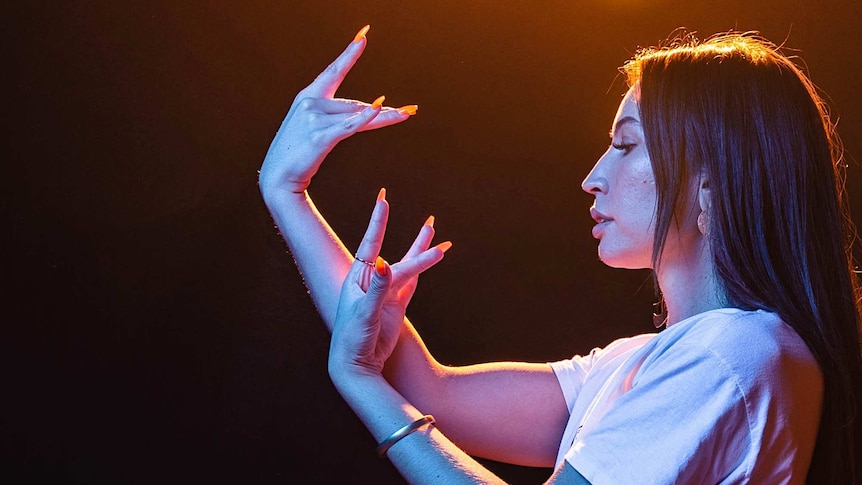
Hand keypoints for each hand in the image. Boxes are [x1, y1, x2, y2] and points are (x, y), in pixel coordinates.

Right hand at [259, 26, 416, 197]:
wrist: (277, 176)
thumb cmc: (298, 152)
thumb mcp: (316, 128)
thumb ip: (339, 116)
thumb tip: (371, 110)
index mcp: (308, 96)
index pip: (334, 71)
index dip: (349, 54)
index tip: (363, 36)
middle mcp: (311, 103)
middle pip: (356, 105)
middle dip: (383, 111)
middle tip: (410, 110)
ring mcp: (314, 119)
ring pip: (358, 117)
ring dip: (385, 118)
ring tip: (407, 114)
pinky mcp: (320, 136)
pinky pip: (349, 126)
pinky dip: (366, 118)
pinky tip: (380, 108)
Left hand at [329, 192, 450, 377]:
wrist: (356, 366)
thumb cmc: (351, 339)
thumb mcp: (364, 312)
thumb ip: (378, 288)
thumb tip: (385, 261)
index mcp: (358, 279)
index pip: (371, 244)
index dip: (378, 223)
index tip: (383, 201)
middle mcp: (372, 282)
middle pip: (399, 257)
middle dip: (417, 242)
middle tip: (432, 222)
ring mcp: (385, 294)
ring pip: (408, 268)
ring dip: (422, 253)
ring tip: (437, 234)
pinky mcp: (395, 307)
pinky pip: (411, 284)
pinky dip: (421, 271)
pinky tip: (431, 257)